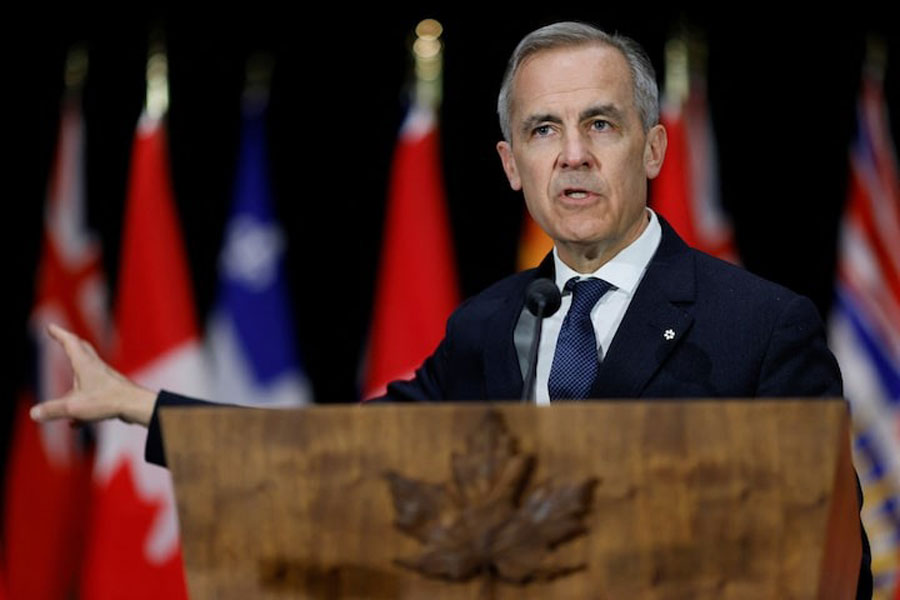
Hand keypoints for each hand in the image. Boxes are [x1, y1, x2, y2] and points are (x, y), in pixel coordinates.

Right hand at [30, 323, 155, 426]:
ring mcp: (106, 379)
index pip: (70, 343)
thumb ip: (52, 410)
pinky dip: (83, 402)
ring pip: (88, 373)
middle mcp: (96, 368)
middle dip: (70, 343)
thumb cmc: (107, 401)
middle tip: (62, 338)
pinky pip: (94, 394)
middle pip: (83, 350)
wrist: (136, 406)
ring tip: (65, 390)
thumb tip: (33, 413)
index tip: (50, 326)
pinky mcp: (113, 392)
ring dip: (77, 374)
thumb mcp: (73, 407)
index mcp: (85, 365)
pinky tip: (75, 422)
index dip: (59, 334)